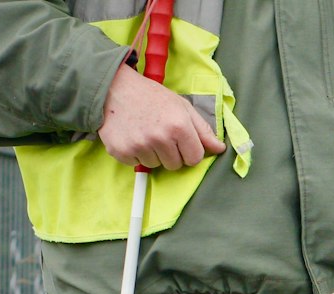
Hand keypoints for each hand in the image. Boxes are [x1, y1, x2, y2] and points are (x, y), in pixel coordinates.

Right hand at [99, 63, 225, 169]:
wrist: (113, 87)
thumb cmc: (150, 97)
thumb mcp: (181, 107)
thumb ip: (202, 130)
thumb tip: (220, 149)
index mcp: (179, 126)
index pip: (195, 159)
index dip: (189, 151)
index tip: (180, 140)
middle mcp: (160, 137)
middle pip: (175, 165)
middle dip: (170, 153)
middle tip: (159, 134)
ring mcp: (139, 145)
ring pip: (156, 165)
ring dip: (152, 153)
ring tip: (144, 132)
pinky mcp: (121, 151)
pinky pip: (136, 164)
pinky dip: (135, 154)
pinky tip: (132, 136)